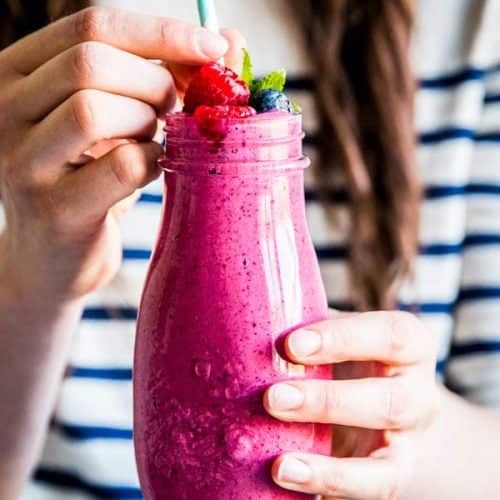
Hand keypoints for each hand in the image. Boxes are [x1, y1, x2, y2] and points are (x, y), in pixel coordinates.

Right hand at [0, 6, 243, 302]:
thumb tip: (230, 40)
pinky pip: (121, 165)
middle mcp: (5, 110)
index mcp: (17, 74)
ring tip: (152, 140)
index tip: (212, 47)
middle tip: (173, 110)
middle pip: (90, 63)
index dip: (160, 33)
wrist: (54, 259)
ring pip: (95, 110)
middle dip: (154, 83)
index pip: (90, 26)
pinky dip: (152, 162)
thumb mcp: (118, 118)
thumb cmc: (91, 180)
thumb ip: (163, 75)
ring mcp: (23, 162)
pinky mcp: (55, 209)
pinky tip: (151, 170)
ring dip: (147, 123)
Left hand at [264, 311, 438, 498]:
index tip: (291, 344)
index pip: (390, 336)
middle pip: (390, 402)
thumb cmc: (349, 354)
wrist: (383, 402)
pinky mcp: (394, 475)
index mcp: (409, 345)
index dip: (342, 339)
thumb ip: (310, 328)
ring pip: (387, 464)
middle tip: (273, 399)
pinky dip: (331, 488)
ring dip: (332, 468)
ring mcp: (410, 442)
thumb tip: (249, 320)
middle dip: (329, 402)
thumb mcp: (338, 333)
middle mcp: (420, 394)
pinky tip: (289, 479)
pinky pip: (372, 493)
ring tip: (280, 465)